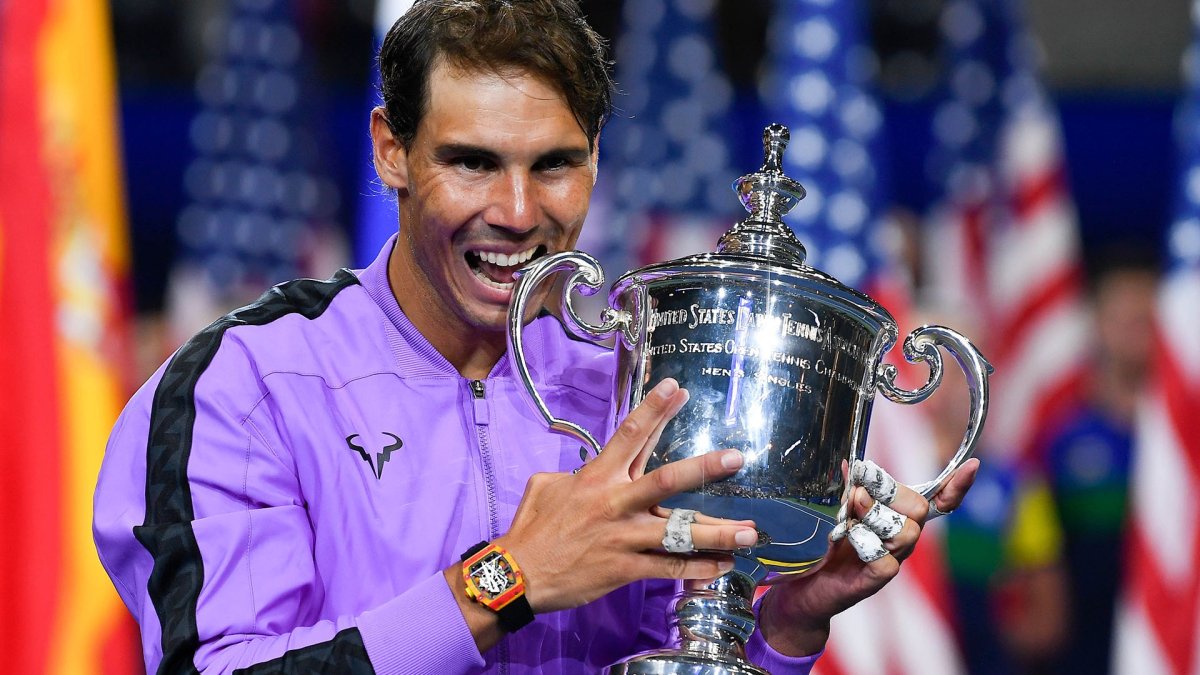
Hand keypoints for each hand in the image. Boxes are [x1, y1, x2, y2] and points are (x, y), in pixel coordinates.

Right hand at [498, 378, 759, 612]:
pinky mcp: (624, 568)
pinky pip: (668, 568)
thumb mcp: (546, 486)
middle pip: (666, 481)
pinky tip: (724, 566)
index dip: (654, 409)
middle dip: (704, 468)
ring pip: (677, 532)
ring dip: (717, 532)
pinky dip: (698, 568)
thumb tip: (587, 469)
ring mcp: (622, 537)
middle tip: (737, 457)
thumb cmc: (531, 528)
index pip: (630, 435)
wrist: (518, 574)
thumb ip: (573, 473)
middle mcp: (614, 503)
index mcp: (596, 477)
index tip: (677, 387)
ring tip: (751, 531)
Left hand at [757, 457, 979, 656]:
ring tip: (848, 517)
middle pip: (918, 509)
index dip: (956, 486)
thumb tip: (850, 464)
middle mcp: (902, 538)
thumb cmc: (830, 545)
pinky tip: (848, 542)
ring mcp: (893, 559)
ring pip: (906, 533)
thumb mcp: (839, 510)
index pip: (937, 501)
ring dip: (873, 516)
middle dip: (888, 493)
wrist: (810, 586)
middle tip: (856, 493)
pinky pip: (886, 560)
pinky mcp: (878, 579)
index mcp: (899, 517)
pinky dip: (865, 546)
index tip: (972, 466)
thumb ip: (850, 488)